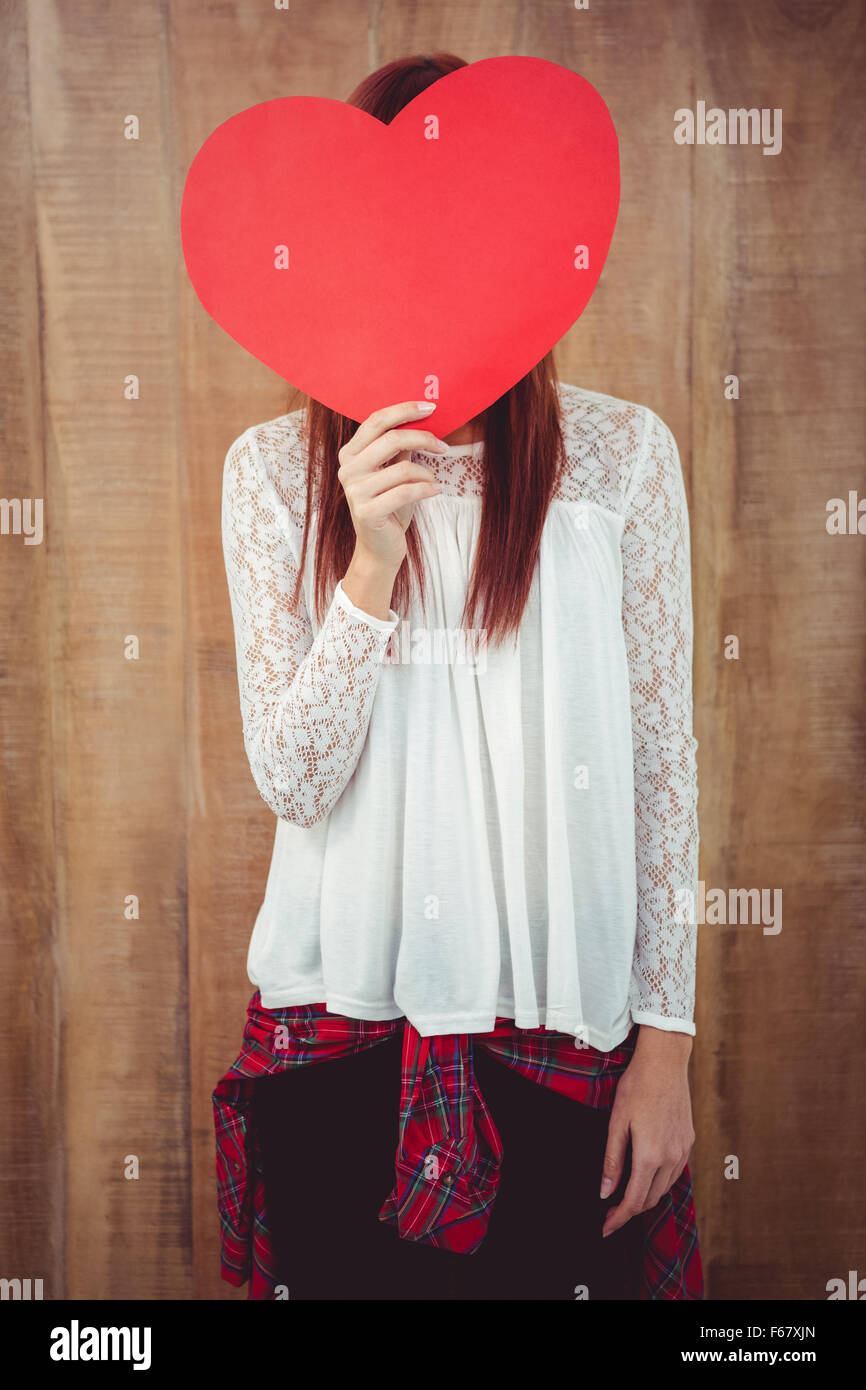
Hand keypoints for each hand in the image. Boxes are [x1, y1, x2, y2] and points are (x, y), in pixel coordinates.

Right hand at [337, 400, 447, 572]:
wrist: (379, 548)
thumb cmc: (389, 506)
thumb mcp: (393, 471)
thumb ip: (398, 447)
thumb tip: (421, 418)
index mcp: (350, 454)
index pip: (376, 421)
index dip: (404, 410)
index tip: (430, 407)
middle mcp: (347, 470)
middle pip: (391, 439)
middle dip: (423, 439)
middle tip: (443, 446)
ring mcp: (355, 491)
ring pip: (402, 468)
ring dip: (426, 473)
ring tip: (433, 480)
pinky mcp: (367, 512)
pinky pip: (406, 492)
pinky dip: (426, 489)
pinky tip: (435, 490)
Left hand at [600, 1027, 694, 1237]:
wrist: (665, 1062)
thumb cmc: (637, 1087)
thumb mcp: (617, 1122)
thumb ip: (612, 1160)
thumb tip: (605, 1192)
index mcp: (650, 1155)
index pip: (635, 1201)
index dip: (619, 1218)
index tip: (605, 1228)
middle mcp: (671, 1158)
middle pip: (650, 1199)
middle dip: (630, 1209)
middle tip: (610, 1211)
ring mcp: (683, 1150)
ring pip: (664, 1188)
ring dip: (645, 1196)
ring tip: (625, 1194)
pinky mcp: (688, 1142)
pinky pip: (674, 1172)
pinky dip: (658, 1180)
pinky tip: (646, 1173)